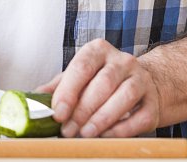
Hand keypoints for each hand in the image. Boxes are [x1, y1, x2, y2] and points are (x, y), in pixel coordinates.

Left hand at [38, 38, 161, 137]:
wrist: (141, 85)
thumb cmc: (101, 81)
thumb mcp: (78, 78)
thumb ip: (57, 87)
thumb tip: (33, 98)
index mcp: (98, 50)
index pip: (82, 67)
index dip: (68, 92)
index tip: (58, 114)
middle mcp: (122, 60)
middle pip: (103, 83)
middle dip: (83, 110)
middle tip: (68, 130)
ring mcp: (141, 79)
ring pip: (124, 96)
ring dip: (102, 118)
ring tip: (85, 134)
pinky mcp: (153, 101)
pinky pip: (140, 116)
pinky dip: (122, 128)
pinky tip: (106, 136)